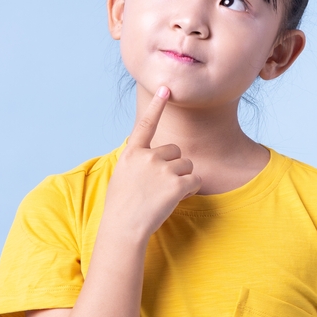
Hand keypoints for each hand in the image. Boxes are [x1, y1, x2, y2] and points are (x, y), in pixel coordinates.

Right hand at [103, 86, 201, 240]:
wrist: (123, 228)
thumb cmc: (121, 205)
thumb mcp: (123, 175)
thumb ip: (138, 161)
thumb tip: (151, 157)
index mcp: (132, 153)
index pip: (146, 124)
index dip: (157, 106)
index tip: (165, 88)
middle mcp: (147, 157)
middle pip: (176, 150)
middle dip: (174, 166)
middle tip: (160, 186)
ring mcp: (162, 170)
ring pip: (187, 165)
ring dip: (182, 179)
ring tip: (164, 195)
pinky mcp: (176, 184)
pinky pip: (194, 180)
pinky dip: (190, 190)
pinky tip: (175, 199)